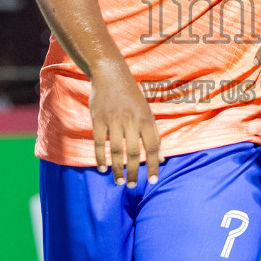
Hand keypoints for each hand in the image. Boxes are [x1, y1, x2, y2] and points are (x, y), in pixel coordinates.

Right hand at [90, 62, 159, 187]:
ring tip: (119, 181)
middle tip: (133, 186)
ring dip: (118, 168)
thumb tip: (162, 158)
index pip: (153, 146)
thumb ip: (153, 134)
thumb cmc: (131, 96)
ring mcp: (114, 120)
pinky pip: (99, 143)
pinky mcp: (99, 119)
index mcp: (146, 118)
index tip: (153, 181)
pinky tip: (103, 168)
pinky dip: (100, 158)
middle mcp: (131, 120)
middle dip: (134, 171)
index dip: (154, 165)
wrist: (110, 74)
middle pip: (135, 152)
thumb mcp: (147, 112)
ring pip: (116, 150)